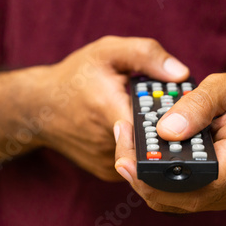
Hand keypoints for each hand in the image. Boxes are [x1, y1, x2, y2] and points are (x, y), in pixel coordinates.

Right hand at [39, 36, 188, 180]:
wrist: (38, 109)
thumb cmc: (73, 77)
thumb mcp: (107, 52)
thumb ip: (145, 55)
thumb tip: (181, 73)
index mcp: (112, 110)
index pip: (159, 124)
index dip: (179, 116)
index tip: (186, 105)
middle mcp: (111, 143)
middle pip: (156, 139)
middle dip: (167, 124)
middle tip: (169, 108)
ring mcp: (108, 162)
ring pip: (147, 152)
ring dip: (153, 136)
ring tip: (148, 117)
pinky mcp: (106, 172)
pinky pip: (135, 161)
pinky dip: (138, 147)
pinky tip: (131, 130)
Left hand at [114, 73, 225, 211]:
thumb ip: (197, 106)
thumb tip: (164, 131)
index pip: (190, 184)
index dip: (153, 177)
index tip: (127, 156)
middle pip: (174, 199)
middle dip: (139, 176)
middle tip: (121, 144)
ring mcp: (225, 197)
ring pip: (173, 202)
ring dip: (144, 180)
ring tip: (127, 146)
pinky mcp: (217, 196)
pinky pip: (179, 198)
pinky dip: (157, 182)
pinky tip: (143, 158)